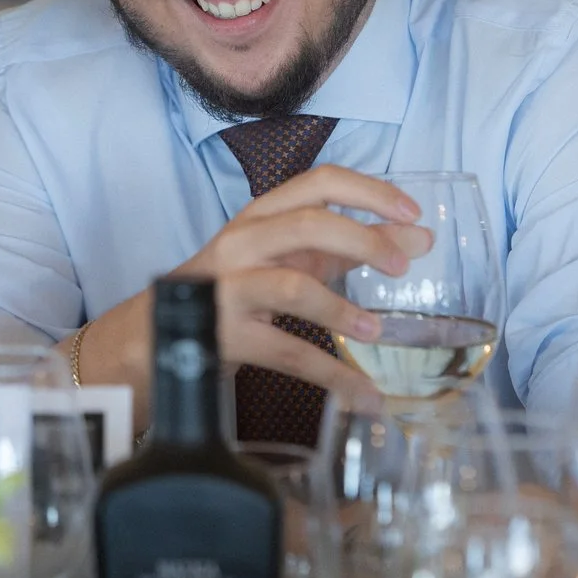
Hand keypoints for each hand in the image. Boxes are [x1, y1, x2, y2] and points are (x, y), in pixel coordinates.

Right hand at [181, 164, 432, 400]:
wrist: (159, 331)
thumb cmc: (236, 286)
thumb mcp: (289, 258)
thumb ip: (349, 247)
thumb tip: (418, 239)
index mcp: (262, 215)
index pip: (318, 182)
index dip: (369, 193)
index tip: (412, 213)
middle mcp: (242, 242)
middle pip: (307, 224)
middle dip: (363, 242)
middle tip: (402, 267)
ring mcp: (229, 288)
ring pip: (292, 287)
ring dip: (341, 310)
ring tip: (377, 332)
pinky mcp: (226, 335)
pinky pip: (286, 352)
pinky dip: (332, 376)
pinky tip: (364, 395)